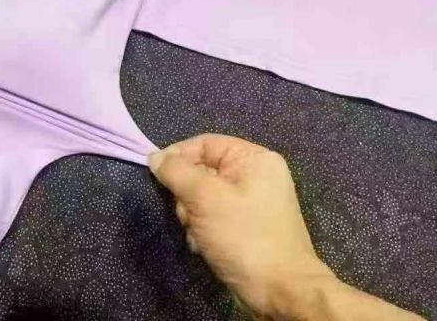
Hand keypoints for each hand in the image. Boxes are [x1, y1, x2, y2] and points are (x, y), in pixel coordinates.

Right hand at [149, 135, 333, 316]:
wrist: (281, 292)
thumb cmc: (243, 236)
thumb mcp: (204, 198)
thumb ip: (176, 172)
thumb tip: (155, 157)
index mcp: (254, 159)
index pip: (205, 143)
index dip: (178, 155)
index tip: (156, 174)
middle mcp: (257, 175)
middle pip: (203, 170)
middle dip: (187, 193)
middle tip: (186, 214)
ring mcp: (254, 202)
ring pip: (206, 196)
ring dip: (193, 215)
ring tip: (197, 234)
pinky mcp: (250, 227)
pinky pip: (216, 215)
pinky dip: (204, 228)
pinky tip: (203, 244)